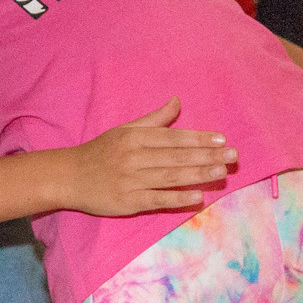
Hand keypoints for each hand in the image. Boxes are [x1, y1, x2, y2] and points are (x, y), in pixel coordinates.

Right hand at [63, 97, 237, 217]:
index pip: (173, 137)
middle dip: (206, 156)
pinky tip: (198, 198)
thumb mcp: (125, 130)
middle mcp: (134, 157)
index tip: (221, 140)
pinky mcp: (128, 201)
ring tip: (221, 172)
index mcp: (135, 137)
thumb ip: (154, 119)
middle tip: (232, 156)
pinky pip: (157, 200)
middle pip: (176, 157)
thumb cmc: (101, 152)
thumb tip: (177, 101)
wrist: (69, 176)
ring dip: (198, 175)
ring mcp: (131, 180)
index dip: (199, 138)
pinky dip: (178, 198)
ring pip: (170, 177)